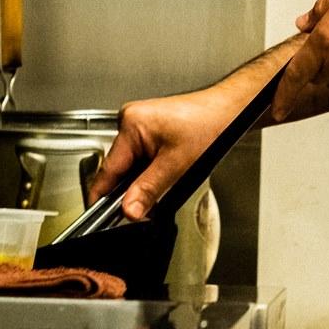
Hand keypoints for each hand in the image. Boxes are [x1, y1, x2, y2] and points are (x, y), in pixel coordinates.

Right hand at [89, 88, 238, 220]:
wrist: (228, 111)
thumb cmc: (209, 124)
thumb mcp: (176, 164)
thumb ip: (148, 190)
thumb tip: (128, 210)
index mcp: (131, 124)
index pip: (107, 170)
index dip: (103, 197)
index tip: (100, 218)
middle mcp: (131, 121)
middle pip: (118, 169)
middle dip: (128, 190)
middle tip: (141, 208)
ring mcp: (140, 125)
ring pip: (130, 166)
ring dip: (140, 181)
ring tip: (163, 182)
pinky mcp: (149, 130)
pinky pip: (140, 158)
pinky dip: (148, 172)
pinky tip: (164, 174)